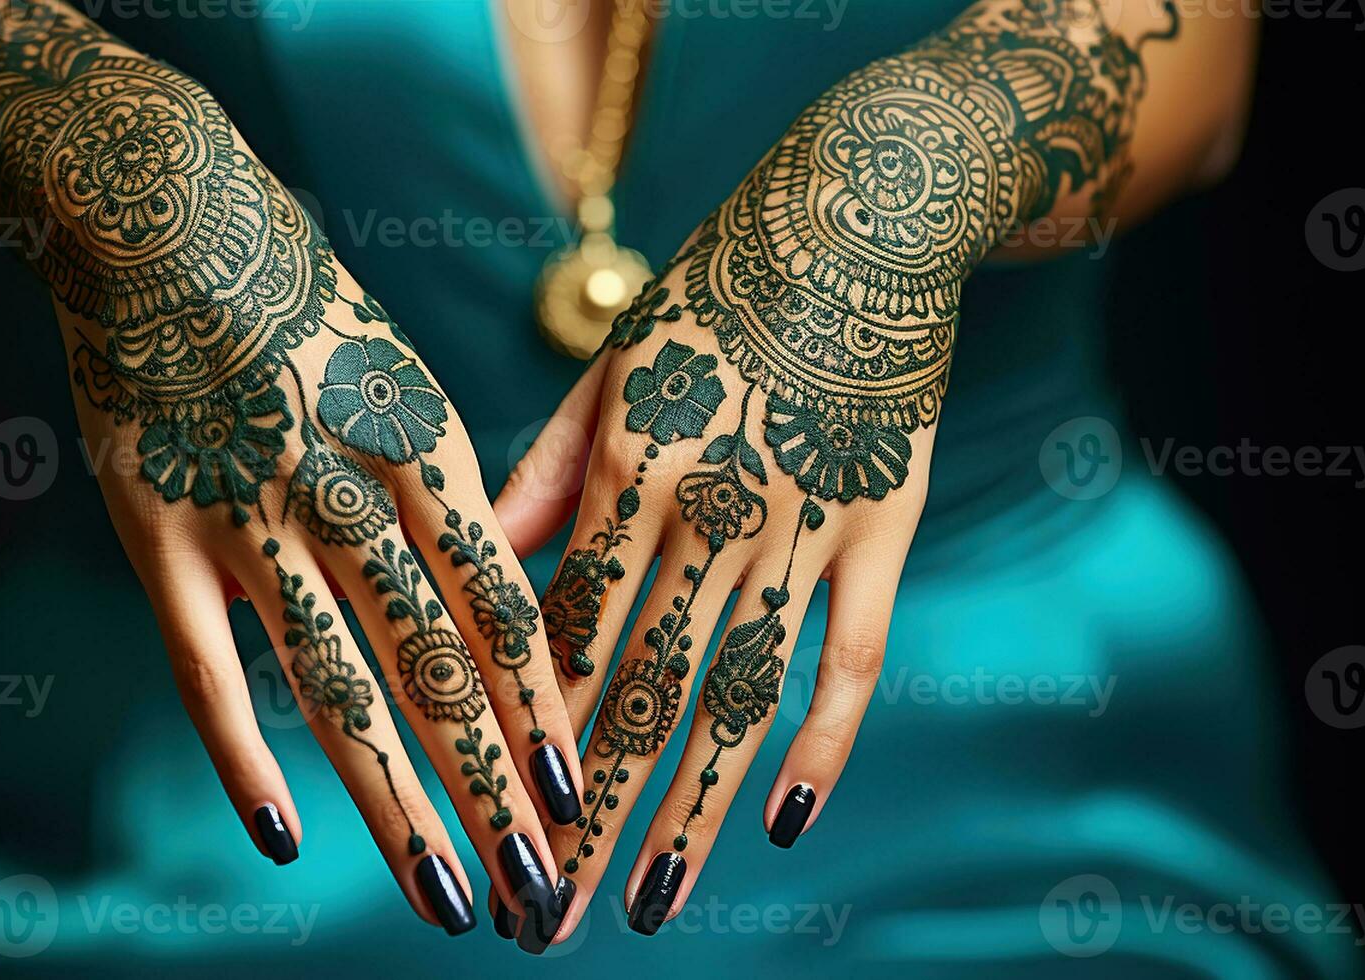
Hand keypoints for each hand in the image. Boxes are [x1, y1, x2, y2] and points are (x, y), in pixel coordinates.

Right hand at [0, 3, 582, 944]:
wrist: (166, 224)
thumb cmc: (309, 311)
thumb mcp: (409, 385)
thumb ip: (455, 494)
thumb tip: (515, 604)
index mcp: (428, 453)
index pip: (504, 607)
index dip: (545, 706)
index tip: (585, 792)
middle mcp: (350, 498)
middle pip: (439, 672)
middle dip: (498, 791)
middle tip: (549, 892)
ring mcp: (251, 523)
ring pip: (338, 692)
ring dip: (402, 808)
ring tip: (452, 899)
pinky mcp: (160, 537)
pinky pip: (206, 667)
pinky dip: (244, 755)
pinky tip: (282, 839)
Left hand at [496, 0, 1170, 941]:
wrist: (861, 218)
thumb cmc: (715, 294)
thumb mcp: (612, 366)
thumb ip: (549, 470)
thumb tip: (482, 563)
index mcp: (625, 471)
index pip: (558, 638)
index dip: (520, 742)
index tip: (485, 824)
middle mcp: (707, 514)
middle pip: (635, 692)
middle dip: (582, 816)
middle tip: (542, 919)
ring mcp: (802, 526)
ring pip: (736, 697)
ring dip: (689, 811)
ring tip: (649, 905)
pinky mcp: (882, 528)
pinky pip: (854, 653)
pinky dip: (824, 740)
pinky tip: (785, 822)